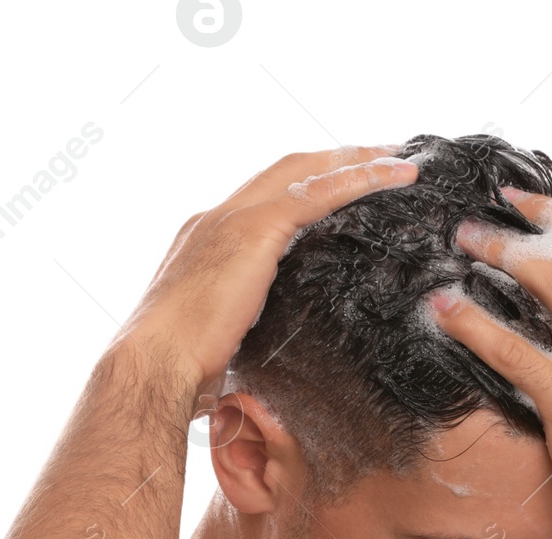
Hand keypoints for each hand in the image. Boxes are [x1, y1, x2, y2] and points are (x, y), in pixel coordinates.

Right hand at [117, 145, 418, 412]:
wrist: (153, 366)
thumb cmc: (177, 371)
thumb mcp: (218, 341)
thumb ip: (242, 330)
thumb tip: (255, 359)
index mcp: (205, 242)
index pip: (262, 199)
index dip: (303, 186)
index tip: (337, 186)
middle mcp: (216, 219)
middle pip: (285, 171)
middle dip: (334, 159)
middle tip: (382, 155)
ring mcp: (232, 220)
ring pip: (305, 171)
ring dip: (354, 161)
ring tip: (398, 161)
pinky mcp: (253, 231)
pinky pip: (318, 192)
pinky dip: (359, 179)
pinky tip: (394, 177)